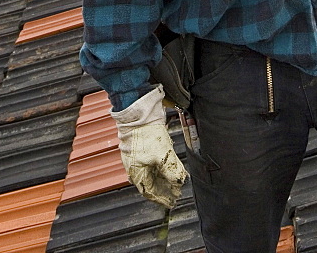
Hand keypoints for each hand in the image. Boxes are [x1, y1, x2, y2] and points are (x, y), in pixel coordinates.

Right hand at [112, 85, 187, 207]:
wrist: (139, 114)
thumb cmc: (145, 134)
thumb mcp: (162, 155)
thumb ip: (172, 171)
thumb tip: (180, 181)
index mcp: (136, 173)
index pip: (149, 192)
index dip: (162, 198)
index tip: (172, 202)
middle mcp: (136, 167)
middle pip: (152, 183)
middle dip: (165, 189)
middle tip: (177, 193)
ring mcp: (139, 157)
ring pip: (153, 173)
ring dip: (165, 178)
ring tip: (176, 181)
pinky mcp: (144, 147)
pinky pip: (154, 163)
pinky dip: (163, 168)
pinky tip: (171, 167)